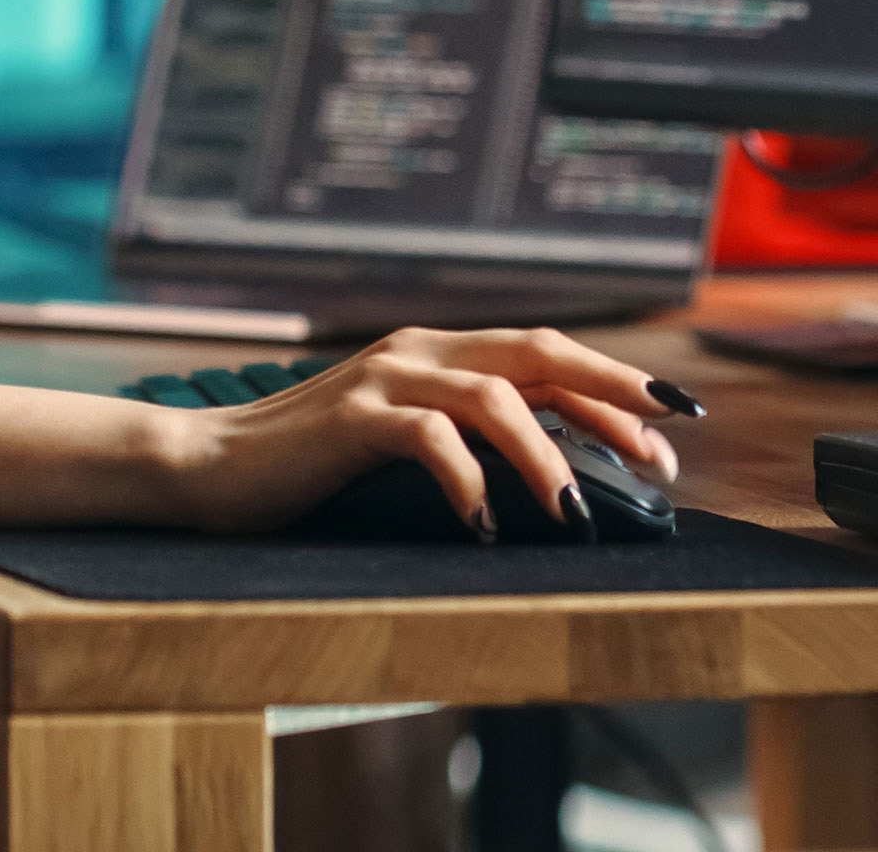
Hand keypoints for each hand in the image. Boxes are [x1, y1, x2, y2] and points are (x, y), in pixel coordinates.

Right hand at [158, 329, 687, 537]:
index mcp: (437, 351)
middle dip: (612, 393)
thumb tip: (557, 476)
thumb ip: (462, 440)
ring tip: (576, 514)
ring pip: (495, 397)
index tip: (671, 428)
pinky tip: (485, 527)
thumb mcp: (401, 445)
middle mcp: (419, 349)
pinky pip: (430, 438)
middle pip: (540, 351)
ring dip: (547, 456)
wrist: (206, 466)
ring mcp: (385, 377)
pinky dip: (468, 482)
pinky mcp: (352, 419)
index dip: (614, 386)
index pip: (547, 353)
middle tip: (666, 446)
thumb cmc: (311, 470)